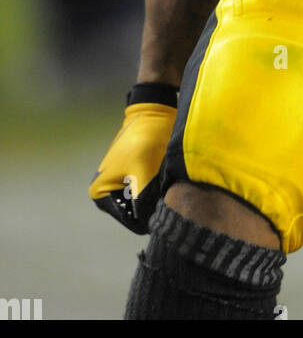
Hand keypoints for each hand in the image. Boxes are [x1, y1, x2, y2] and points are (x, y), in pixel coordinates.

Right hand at [89, 85, 177, 233]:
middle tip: (167, 193)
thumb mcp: (144, 171)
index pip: (129, 221)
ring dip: (155, 199)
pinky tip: (164, 179)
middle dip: (152, 207)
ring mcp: (118, 186)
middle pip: (135, 215)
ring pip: (142, 206)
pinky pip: (146, 195)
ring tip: (165, 183)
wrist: (152, 112)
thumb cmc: (145, 139)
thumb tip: (146, 225)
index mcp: (101, 193)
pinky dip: (156, 191)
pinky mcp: (130, 179)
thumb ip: (142, 200)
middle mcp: (106, 193)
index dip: (148, 219)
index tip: (166, 211)